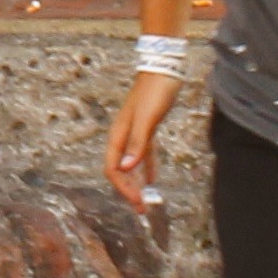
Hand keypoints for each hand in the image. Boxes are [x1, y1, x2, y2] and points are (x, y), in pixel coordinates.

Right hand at [104, 70, 181, 214]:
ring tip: (145, 199)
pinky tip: (152, 179)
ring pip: (131, 164)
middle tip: (143, 208)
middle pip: (120, 170)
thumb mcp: (148, 119)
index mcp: (119, 135)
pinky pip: (143, 155)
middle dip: (129, 190)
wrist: (163, 69)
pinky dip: (146, 169)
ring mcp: (134, 133)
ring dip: (136, 182)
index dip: (123, 188)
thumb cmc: (154, 92)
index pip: (114, 169)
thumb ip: (138, 143)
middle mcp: (123, 136)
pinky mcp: (147, 129)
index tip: (137, 202)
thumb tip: (128, 169)